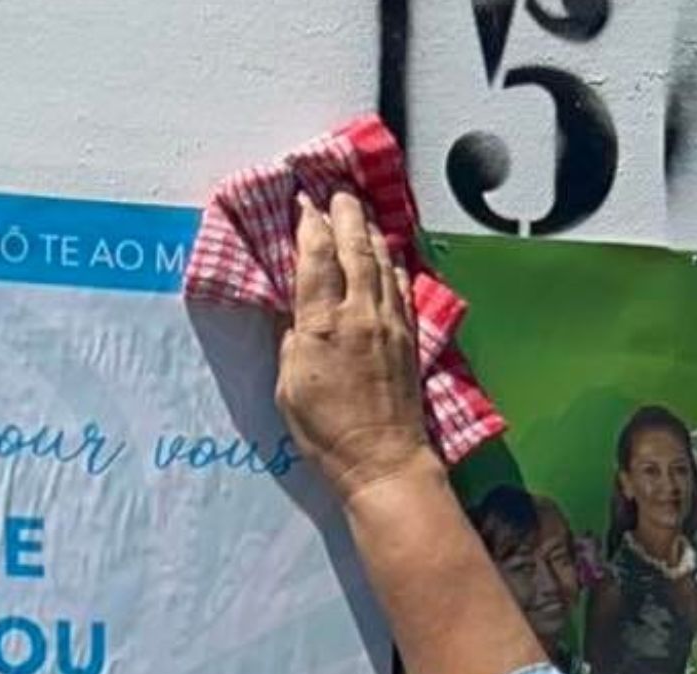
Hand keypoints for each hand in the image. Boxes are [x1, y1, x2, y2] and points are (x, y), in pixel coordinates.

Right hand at [274, 191, 432, 507]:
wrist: (381, 458)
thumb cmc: (324, 431)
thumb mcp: (288, 386)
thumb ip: (291, 339)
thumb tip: (293, 309)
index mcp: (322, 326)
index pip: (316, 260)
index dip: (308, 226)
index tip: (301, 202)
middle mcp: (360, 314)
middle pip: (354, 249)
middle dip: (344, 215)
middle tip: (336, 191)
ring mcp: (389, 322)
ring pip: (382, 261)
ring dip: (369, 231)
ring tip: (359, 211)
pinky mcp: (408, 335)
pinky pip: (401, 285)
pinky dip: (392, 262)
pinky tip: (388, 253)